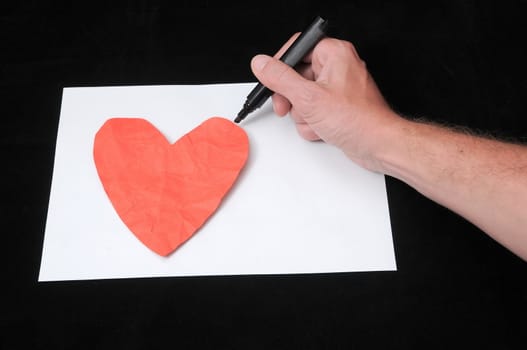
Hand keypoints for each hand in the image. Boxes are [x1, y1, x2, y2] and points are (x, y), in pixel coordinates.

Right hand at [251, 36, 402, 171]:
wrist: (377, 145)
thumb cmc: (357, 120)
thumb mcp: (308, 97)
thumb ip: (280, 79)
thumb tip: (261, 64)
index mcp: (334, 54)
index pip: (296, 48)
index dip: (280, 66)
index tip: (271, 81)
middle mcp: (338, 67)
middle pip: (296, 75)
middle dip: (292, 98)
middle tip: (289, 106)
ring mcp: (338, 88)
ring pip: (302, 97)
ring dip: (303, 114)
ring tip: (316, 120)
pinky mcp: (338, 107)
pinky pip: (313, 111)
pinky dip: (313, 122)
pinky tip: (322, 128)